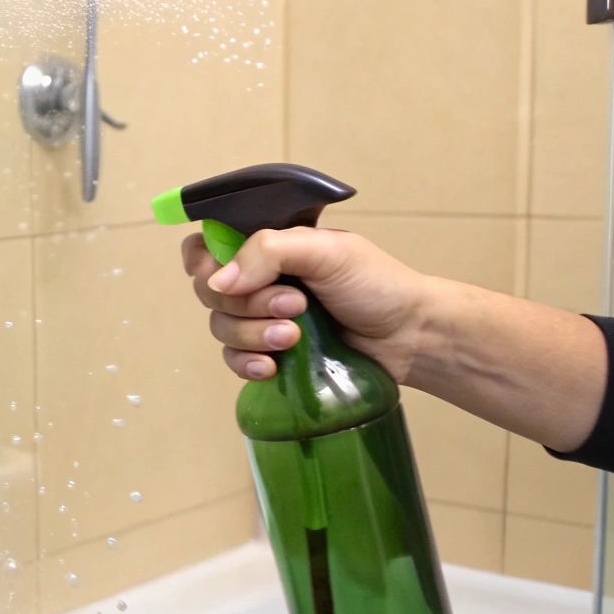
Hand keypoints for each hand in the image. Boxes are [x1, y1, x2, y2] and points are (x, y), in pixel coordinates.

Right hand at [182, 227, 438, 382]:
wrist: (409, 338)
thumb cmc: (376, 284)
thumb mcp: (327, 252)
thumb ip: (268, 253)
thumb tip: (218, 282)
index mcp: (267, 246)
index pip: (205, 246)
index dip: (204, 263)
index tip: (227, 278)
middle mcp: (257, 279)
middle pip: (210, 292)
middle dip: (247, 303)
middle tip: (295, 304)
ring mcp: (261, 319)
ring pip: (221, 328)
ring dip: (253, 334)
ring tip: (296, 336)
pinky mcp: (270, 354)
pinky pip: (233, 360)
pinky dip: (247, 363)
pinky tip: (271, 367)